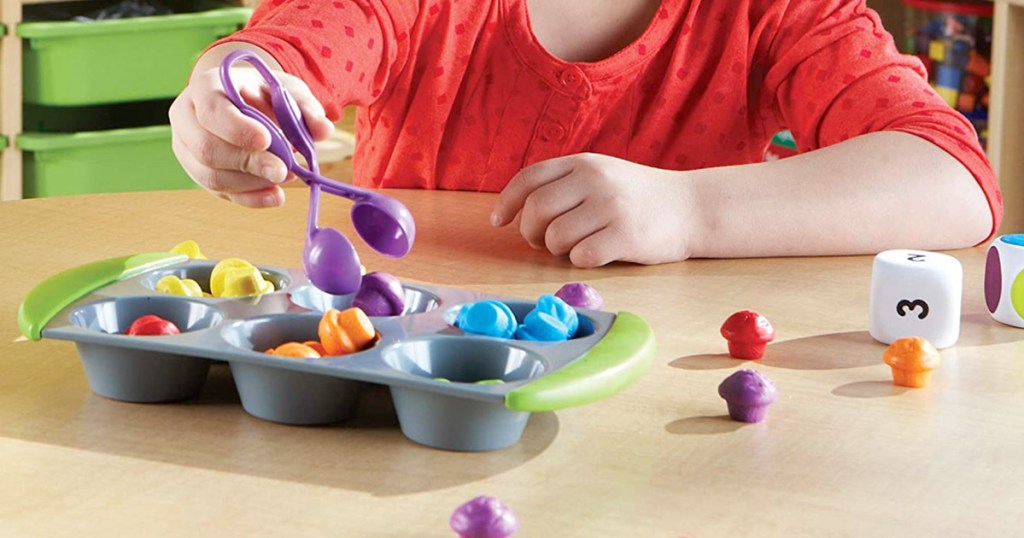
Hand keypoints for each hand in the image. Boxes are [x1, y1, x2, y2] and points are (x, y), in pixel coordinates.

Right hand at [169, 63, 334, 206]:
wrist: (243, 98)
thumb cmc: (263, 92)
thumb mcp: (287, 90)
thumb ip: (305, 107)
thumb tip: (324, 130)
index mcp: (205, 87)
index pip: (211, 110)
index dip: (238, 129)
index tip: (267, 140)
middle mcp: (187, 117)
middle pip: (207, 148)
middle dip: (249, 163)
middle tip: (284, 171)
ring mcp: (187, 148)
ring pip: (210, 176)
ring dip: (251, 183)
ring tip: (285, 177)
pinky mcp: (198, 172)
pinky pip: (220, 192)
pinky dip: (250, 198)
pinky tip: (275, 195)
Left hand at [491, 153, 695, 266]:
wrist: (693, 207)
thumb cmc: (639, 197)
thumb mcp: (603, 174)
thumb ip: (565, 184)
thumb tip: (519, 211)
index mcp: (583, 162)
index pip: (529, 178)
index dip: (507, 202)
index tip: (499, 221)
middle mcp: (594, 180)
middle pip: (536, 210)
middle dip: (530, 233)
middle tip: (542, 242)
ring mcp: (610, 207)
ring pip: (555, 237)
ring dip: (557, 250)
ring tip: (576, 246)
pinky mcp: (624, 235)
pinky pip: (580, 257)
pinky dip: (581, 261)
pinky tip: (597, 253)